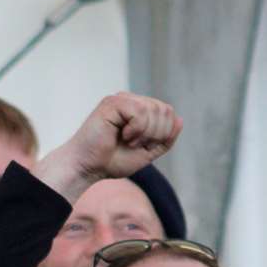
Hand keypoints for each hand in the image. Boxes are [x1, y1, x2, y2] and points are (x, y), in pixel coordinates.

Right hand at [32, 93, 180, 203]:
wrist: (87, 167)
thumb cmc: (111, 161)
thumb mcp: (147, 152)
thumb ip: (165, 139)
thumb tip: (179, 119)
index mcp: (138, 110)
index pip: (167, 112)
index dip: (163, 134)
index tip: (143, 146)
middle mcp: (130, 101)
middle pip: (164, 110)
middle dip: (156, 134)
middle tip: (136, 145)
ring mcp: (120, 99)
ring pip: (154, 109)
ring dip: (146, 133)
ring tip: (129, 141)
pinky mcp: (112, 102)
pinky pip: (140, 111)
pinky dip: (137, 129)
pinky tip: (123, 135)